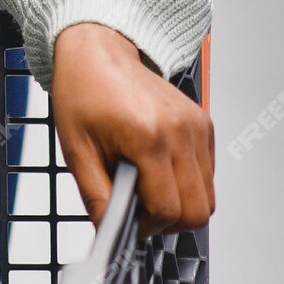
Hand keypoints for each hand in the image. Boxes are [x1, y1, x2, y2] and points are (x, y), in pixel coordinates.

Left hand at [51, 23, 213, 237]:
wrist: (98, 52)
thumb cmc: (84, 92)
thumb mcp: (76, 148)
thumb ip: (95, 195)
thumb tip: (109, 231)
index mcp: (148, 137)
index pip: (168, 209)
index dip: (148, 226)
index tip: (130, 223)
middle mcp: (181, 132)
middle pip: (198, 210)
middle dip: (169, 222)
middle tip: (141, 211)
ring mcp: (197, 127)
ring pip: (208, 196)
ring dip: (181, 203)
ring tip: (146, 188)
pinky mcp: (204, 124)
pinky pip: (207, 173)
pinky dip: (187, 183)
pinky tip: (157, 168)